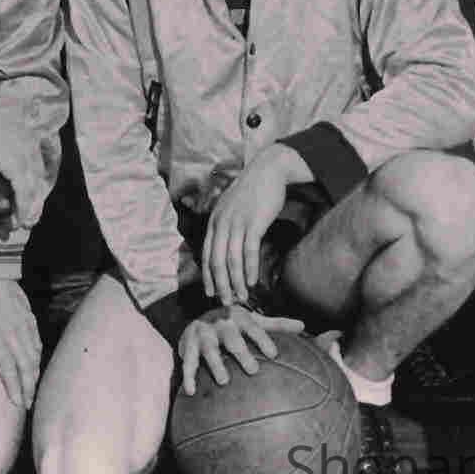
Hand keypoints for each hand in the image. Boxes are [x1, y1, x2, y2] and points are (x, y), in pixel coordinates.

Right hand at [0, 101, 45, 231]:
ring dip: (28, 208)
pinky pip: (23, 192)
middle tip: (31, 216)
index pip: (37, 166)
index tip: (30, 198)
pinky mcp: (17, 167)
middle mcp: (32, 147)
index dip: (34, 184)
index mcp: (29, 137)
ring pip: (32, 188)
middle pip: (38, 179)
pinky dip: (21, 207)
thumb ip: (3, 148)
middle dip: (35, 200)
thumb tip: (0, 160)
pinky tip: (19, 218)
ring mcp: (26, 157)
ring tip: (23, 222)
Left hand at [0, 279, 40, 409]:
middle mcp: (12, 335)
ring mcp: (23, 327)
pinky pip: (37, 341)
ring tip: (33, 389)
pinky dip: (38, 355)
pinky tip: (37, 363)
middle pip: (25, 366)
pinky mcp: (29, 319)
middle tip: (28, 405)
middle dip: (28, 387)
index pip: (7, 368)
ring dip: (34, 373)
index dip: (14, 387)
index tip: (17, 404)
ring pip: (34, 355)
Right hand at [176, 305, 304, 395]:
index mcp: (239, 319)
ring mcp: (203, 335)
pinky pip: (187, 363)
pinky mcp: (188, 346)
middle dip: (241, 352)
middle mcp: (221, 324)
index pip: (254, 328)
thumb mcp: (253, 321)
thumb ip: (277, 324)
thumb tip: (303, 325)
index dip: (263, 340)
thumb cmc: (234, 325)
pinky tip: (190, 392)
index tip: (274, 355)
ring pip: (209, 350)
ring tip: (223, 381)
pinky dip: (188, 377)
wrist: (199, 318)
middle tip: (253, 370)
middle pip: (232, 339)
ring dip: (215, 364)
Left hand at [201, 145, 296, 306]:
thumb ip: (225, 225)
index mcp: (214, 221)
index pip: (206, 255)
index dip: (208, 277)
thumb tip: (224, 247)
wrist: (268, 170)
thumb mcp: (231, 208)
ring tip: (242, 297)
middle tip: (227, 303)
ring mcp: (237, 223)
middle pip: (217, 262)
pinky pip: (249, 251)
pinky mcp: (254, 223)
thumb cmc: (251, 192)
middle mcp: (221, 223)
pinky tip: (253, 281)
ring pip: (232, 260)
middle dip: (221, 285)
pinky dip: (250, 269)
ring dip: (237, 282)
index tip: (211, 294)